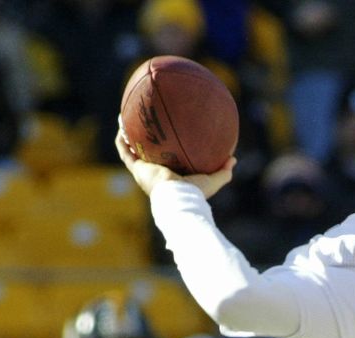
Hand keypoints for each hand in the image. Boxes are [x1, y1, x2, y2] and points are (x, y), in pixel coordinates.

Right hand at [115, 120, 235, 198]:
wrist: (178, 198)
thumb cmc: (194, 193)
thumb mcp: (212, 181)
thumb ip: (223, 171)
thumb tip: (233, 159)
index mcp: (168, 178)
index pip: (165, 164)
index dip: (164, 154)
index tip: (166, 142)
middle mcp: (153, 175)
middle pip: (146, 157)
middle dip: (144, 144)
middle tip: (145, 129)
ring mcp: (143, 172)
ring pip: (131, 152)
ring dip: (127, 138)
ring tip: (125, 122)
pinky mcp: (137, 169)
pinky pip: (125, 151)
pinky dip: (121, 139)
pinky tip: (121, 124)